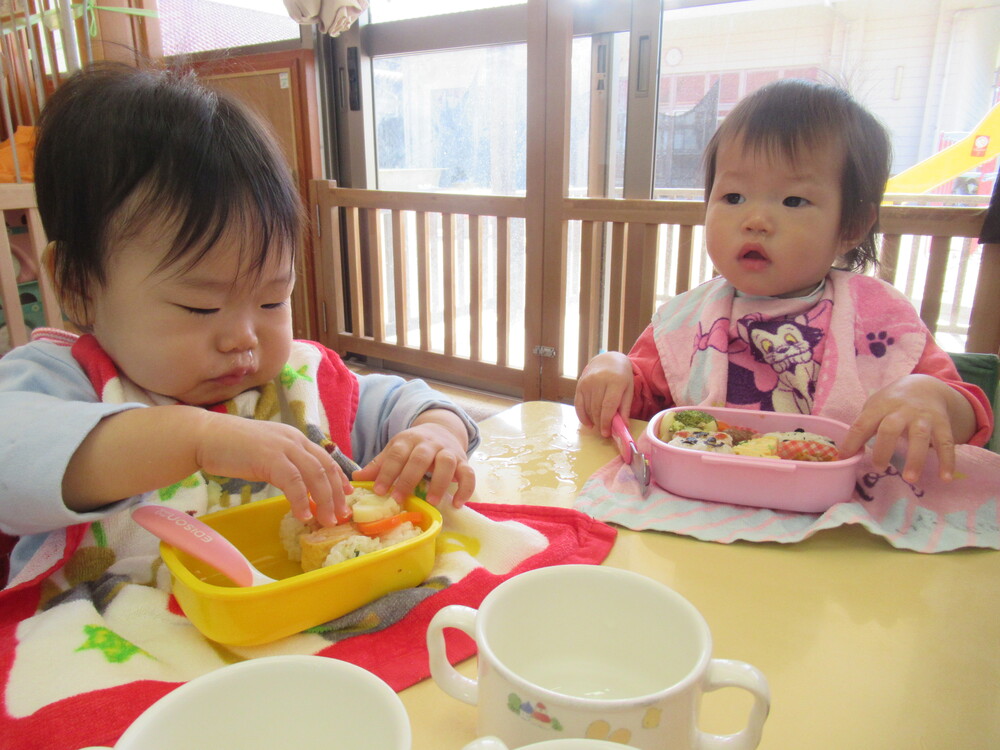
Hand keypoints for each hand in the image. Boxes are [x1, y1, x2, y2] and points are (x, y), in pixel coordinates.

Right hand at [197, 413, 351, 525]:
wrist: (205, 436)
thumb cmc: (231, 447)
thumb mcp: (266, 453)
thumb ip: (284, 466)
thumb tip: (299, 488)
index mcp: (295, 438)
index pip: (326, 458)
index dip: (339, 478)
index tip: (347, 496)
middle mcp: (294, 440)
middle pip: (325, 468)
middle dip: (336, 494)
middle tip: (340, 516)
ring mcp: (283, 447)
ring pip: (314, 475)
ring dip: (324, 500)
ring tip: (326, 521)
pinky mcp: (270, 458)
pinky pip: (292, 482)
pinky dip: (300, 500)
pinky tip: (302, 516)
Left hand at [352, 410, 474, 507]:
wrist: (442, 430)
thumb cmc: (414, 447)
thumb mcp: (396, 450)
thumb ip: (379, 465)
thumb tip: (356, 479)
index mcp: (408, 440)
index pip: (396, 454)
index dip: (386, 473)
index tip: (378, 491)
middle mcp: (429, 444)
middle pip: (420, 458)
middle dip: (408, 478)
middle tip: (399, 499)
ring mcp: (448, 451)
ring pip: (446, 463)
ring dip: (439, 483)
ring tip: (431, 502)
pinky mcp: (463, 461)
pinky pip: (468, 474)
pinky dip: (465, 489)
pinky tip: (457, 504)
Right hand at [574, 351, 633, 436]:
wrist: (608, 360)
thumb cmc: (622, 377)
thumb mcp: (628, 390)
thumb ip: (625, 408)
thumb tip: (623, 427)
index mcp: (615, 382)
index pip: (608, 406)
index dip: (606, 421)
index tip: (607, 433)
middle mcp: (599, 381)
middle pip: (597, 408)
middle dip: (600, 423)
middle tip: (604, 432)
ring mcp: (587, 382)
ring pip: (588, 408)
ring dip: (593, 420)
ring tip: (599, 427)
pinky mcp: (579, 385)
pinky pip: (578, 404)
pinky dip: (582, 416)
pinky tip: (588, 423)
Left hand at [839, 375, 975, 482]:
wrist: (926, 386)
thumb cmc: (892, 402)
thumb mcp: (875, 406)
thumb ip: (864, 426)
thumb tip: (849, 453)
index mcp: (880, 406)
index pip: (863, 424)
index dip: (852, 441)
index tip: (845, 458)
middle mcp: (902, 410)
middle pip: (890, 428)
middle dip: (883, 449)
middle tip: (879, 468)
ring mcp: (923, 417)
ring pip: (919, 436)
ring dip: (915, 459)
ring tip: (910, 479)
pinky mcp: (942, 424)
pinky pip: (946, 443)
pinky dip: (947, 461)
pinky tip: (945, 478)